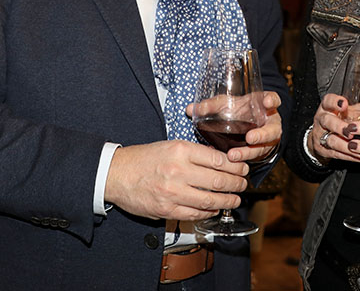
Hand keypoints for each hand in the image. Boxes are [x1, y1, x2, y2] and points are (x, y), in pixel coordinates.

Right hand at [104, 140, 249, 220]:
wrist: (116, 173)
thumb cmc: (143, 158)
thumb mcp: (170, 145)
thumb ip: (194, 153)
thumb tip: (220, 161)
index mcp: (180, 151)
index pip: (218, 159)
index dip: (235, 166)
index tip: (242, 168)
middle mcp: (178, 171)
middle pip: (218, 180)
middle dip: (236, 184)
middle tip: (243, 184)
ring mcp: (173, 192)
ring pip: (210, 200)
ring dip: (227, 201)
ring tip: (235, 199)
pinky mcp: (167, 210)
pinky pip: (195, 214)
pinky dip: (209, 212)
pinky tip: (215, 209)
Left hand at [187, 91, 283, 162]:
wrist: (245, 126)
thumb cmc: (237, 111)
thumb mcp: (226, 105)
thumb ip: (211, 106)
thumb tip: (190, 109)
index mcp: (263, 106)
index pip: (272, 99)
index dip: (272, 101)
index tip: (267, 103)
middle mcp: (269, 123)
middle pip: (272, 129)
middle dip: (262, 135)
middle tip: (250, 138)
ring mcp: (267, 139)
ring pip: (263, 147)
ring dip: (249, 152)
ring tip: (233, 155)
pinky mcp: (261, 151)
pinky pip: (255, 157)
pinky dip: (242, 159)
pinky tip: (228, 161)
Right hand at [306, 93, 359, 163]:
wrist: (321, 136)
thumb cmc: (337, 120)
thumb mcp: (344, 113)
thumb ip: (357, 110)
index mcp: (326, 108)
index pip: (327, 101)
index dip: (335, 102)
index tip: (344, 104)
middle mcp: (322, 121)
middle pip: (327, 121)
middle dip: (340, 127)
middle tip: (350, 132)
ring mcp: (321, 136)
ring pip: (332, 141)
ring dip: (346, 146)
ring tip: (359, 148)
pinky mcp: (324, 150)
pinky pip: (337, 154)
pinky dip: (350, 156)